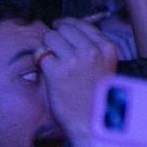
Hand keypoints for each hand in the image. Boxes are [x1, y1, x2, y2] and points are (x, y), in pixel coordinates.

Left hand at [38, 17, 118, 146]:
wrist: (91, 122)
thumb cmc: (97, 98)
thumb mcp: (106, 67)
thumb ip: (94, 49)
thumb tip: (71, 32)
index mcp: (107, 49)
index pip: (84, 25)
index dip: (69, 24)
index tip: (61, 26)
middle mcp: (92, 51)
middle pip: (65, 28)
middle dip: (56, 35)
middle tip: (52, 45)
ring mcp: (74, 60)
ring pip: (51, 37)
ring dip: (46, 46)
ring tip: (49, 58)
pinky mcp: (56, 71)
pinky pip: (40, 53)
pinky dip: (39, 59)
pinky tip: (44, 68)